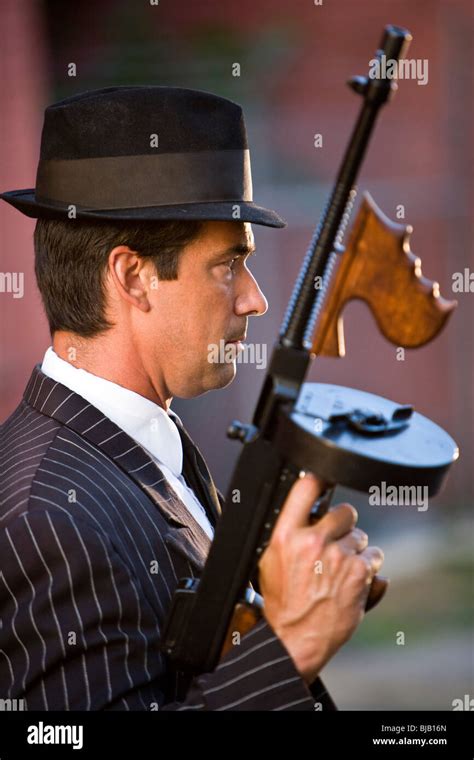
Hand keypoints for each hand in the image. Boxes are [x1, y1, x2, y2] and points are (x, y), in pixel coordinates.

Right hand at [258, 472, 383, 684]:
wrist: (295, 639)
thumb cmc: (282, 602)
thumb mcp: (269, 559)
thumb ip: (287, 530)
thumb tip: (304, 502)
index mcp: (285, 536)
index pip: (306, 488)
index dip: (318, 478)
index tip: (324, 476)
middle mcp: (312, 542)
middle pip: (344, 511)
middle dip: (343, 526)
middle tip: (334, 545)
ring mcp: (338, 557)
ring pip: (361, 536)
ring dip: (356, 550)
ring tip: (340, 570)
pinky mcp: (360, 574)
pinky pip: (374, 557)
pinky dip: (368, 568)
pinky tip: (352, 581)